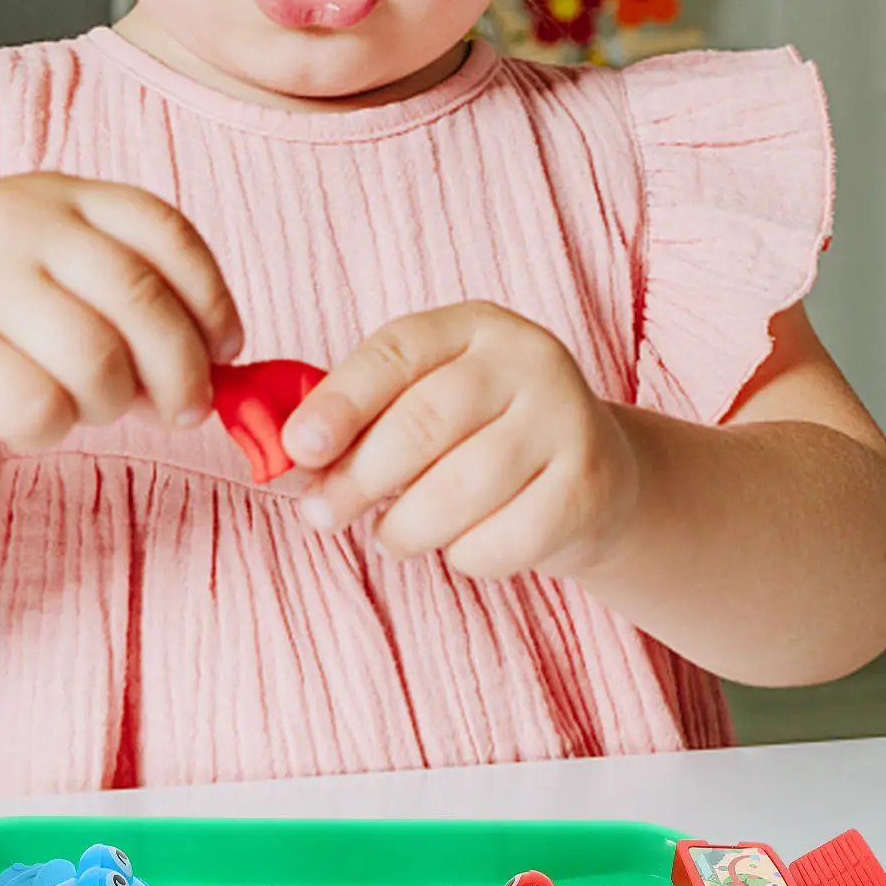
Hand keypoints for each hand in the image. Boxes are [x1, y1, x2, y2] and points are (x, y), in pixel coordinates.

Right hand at [0, 174, 242, 451]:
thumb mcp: (40, 265)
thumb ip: (120, 294)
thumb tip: (216, 370)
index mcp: (57, 195)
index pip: (167, 233)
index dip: (213, 300)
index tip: (224, 350)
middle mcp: (20, 223)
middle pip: (145, 305)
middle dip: (183, 373)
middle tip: (182, 411)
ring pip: (98, 364)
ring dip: (109, 405)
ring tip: (81, 405)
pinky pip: (39, 407)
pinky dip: (49, 428)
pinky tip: (25, 417)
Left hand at [280, 303, 639, 579]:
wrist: (592, 478)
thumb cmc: (480, 443)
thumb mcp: (424, 407)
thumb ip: (364, 423)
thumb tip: (294, 460)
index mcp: (472, 328)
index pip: (395, 353)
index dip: (340, 402)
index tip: (298, 448)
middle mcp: (527, 359)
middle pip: (422, 424)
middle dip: (358, 479)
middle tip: (322, 515)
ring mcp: (566, 419)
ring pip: (460, 489)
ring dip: (407, 528)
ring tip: (395, 535)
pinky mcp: (589, 485)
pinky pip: (504, 539)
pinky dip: (467, 556)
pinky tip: (464, 545)